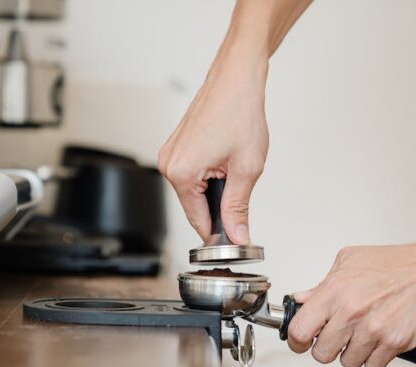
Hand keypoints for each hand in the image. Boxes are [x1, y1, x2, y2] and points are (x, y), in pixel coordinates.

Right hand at [158, 54, 268, 243]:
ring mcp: (169, 154)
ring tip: (233, 164)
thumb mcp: (247, 169)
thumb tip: (238, 235)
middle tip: (242, 185)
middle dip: (219, 206)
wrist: (236, 80)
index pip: (198, 222)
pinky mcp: (175, 147)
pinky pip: (192, 174)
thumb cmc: (240, 113)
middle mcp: (169, 164)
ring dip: (215, 188)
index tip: (237, 236)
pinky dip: (209, 175)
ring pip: (195, 191)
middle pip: (195, 207)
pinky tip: (224, 157)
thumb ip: (239, 208)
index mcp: (182, 173)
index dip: (220, 233)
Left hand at [287, 242, 415, 366]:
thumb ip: (322, 285)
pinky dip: (376, 357)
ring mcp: (374, 330)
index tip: (303, 341)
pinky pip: (373, 366)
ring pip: (348, 363)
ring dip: (354, 353)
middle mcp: (351, 312)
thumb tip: (301, 301)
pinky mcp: (395, 343)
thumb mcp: (349, 261)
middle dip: (328, 348)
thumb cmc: (395, 263)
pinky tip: (381, 339)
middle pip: (322, 354)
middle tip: (339, 336)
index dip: (297, 341)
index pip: (299, 331)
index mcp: (334, 291)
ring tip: (365, 334)